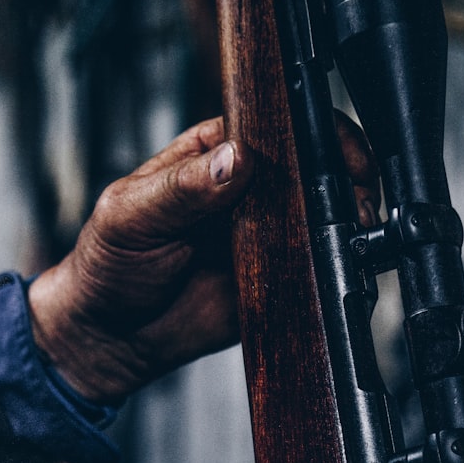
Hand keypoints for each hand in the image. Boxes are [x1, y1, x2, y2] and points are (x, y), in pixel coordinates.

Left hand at [28, 114, 378, 404]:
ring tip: (347, 234)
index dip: (312, 132)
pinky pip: (314, 267)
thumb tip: (234, 158)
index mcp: (212, 153)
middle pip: (310, 168)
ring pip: (321, 215)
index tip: (333, 150)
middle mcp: (247, 188)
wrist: (112, 336)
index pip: (273, 126)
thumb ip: (182, 187)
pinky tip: (337, 269)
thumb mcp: (132, 215)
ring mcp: (266, 231)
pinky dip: (333, 268)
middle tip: (353, 199)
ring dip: (343, 223)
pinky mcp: (276, 275)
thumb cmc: (110, 262)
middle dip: (343, 177)